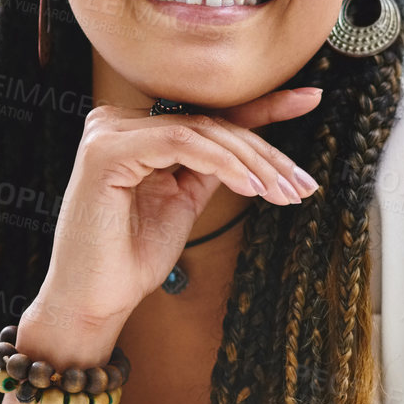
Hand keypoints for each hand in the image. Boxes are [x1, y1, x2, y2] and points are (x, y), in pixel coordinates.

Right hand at [42, 86, 322, 326]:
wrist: (93, 302)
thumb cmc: (131, 261)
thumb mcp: (183, 202)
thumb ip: (209, 168)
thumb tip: (254, 150)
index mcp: (134, 132)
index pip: (207, 116)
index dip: (263, 108)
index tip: (309, 101)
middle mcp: (116, 123)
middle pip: (210, 125)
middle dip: (266, 155)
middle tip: (304, 184)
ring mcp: (107, 132)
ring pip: (201, 131)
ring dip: (253, 163)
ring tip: (285, 193)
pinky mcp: (105, 151)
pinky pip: (180, 144)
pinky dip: (223, 163)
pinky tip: (252, 188)